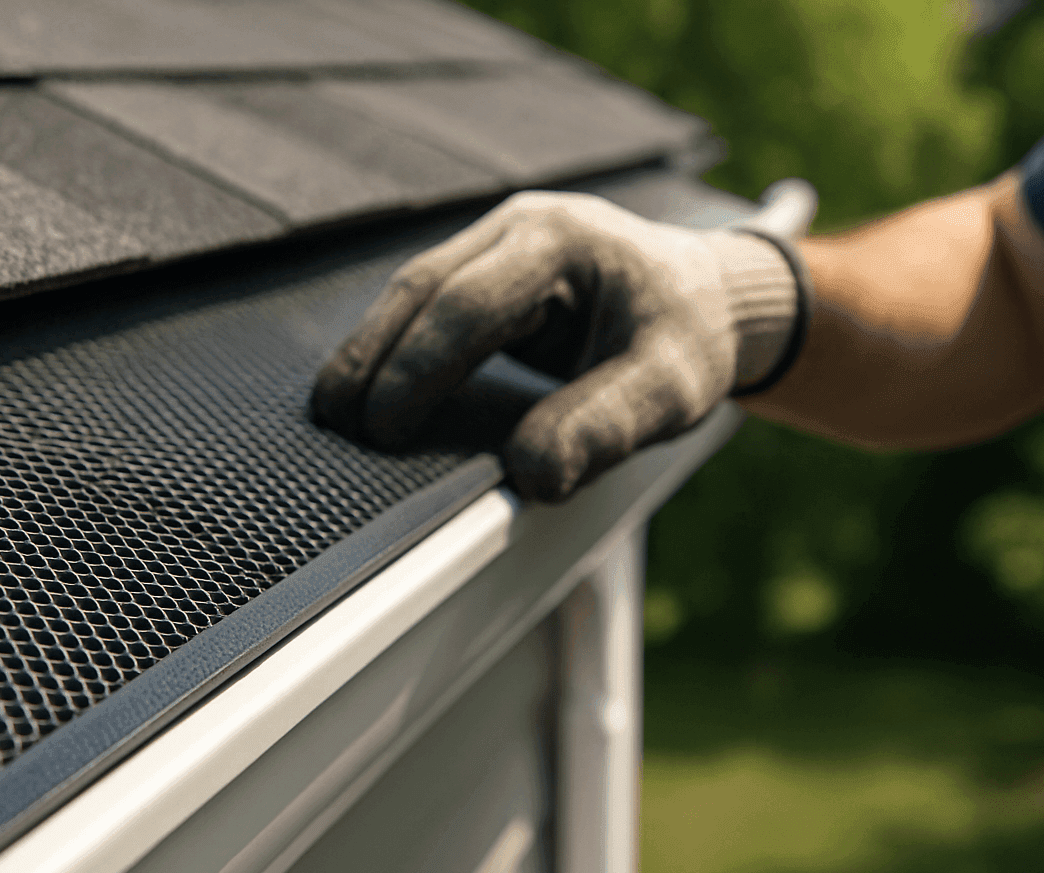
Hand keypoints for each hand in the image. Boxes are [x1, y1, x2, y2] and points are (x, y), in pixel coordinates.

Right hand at [312, 190, 800, 500]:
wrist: (709, 295)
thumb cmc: (689, 334)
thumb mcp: (672, 387)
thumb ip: (606, 426)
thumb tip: (533, 475)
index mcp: (564, 239)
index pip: (469, 303)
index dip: (418, 368)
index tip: (385, 428)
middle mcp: (521, 225)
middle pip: (422, 286)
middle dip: (373, 356)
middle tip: (336, 420)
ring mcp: (498, 239)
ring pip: (412, 289)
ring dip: (371, 350)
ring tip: (334, 409)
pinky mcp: (487, 265)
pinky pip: (427, 301)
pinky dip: (394, 344)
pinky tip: (369, 386)